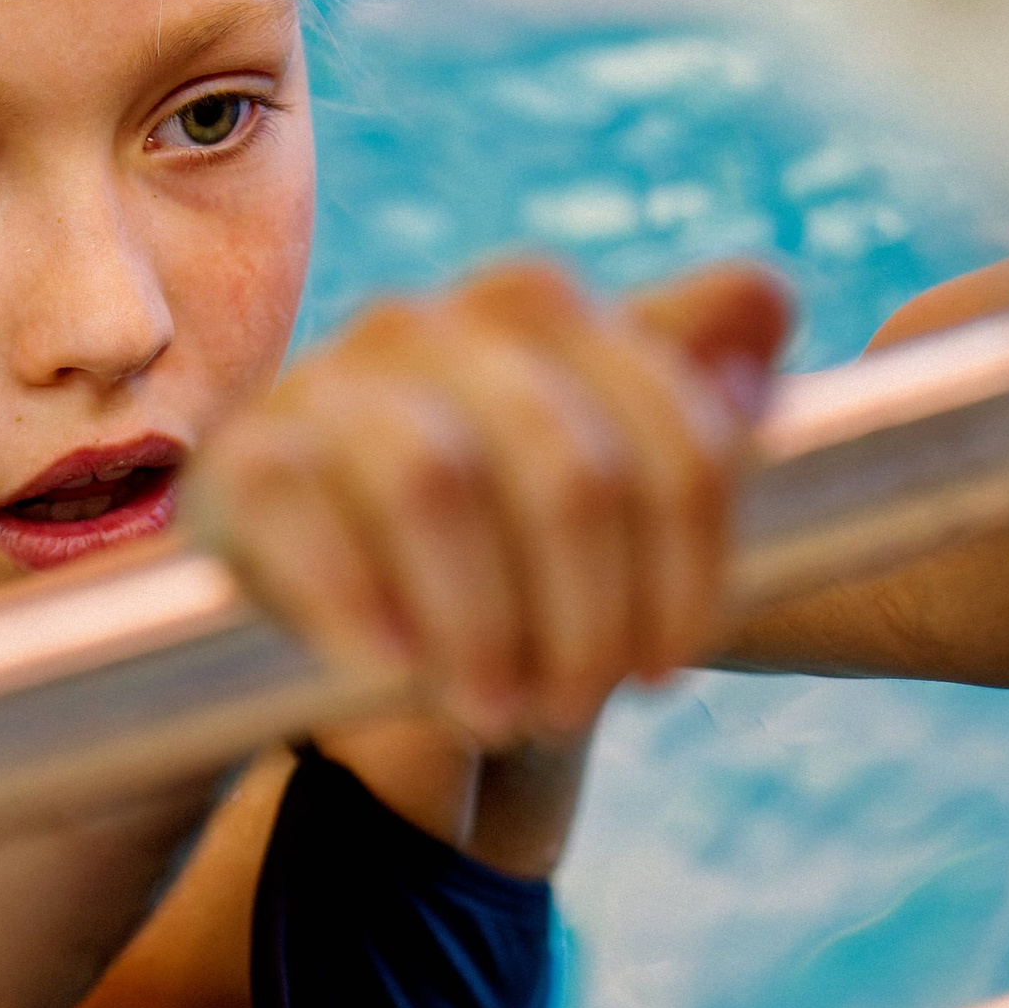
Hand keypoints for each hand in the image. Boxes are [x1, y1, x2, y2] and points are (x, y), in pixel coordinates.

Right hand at [186, 261, 791, 740]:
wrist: (313, 609)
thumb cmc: (484, 552)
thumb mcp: (602, 493)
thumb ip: (687, 406)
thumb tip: (764, 296)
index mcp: (541, 312)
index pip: (673, 432)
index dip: (689, 570)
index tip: (666, 668)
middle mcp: (436, 322)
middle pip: (571, 471)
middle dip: (588, 615)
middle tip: (571, 709)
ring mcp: (332, 377)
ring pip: (440, 486)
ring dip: (482, 624)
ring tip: (490, 711)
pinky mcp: (244, 453)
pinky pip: (308, 517)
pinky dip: (358, 606)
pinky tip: (389, 672)